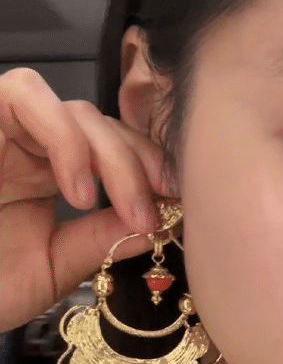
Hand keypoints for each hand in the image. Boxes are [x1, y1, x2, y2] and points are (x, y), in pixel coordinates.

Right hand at [0, 68, 172, 333]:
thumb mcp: (54, 268)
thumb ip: (101, 240)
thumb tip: (158, 222)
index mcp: (47, 176)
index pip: (111, 149)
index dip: (149, 167)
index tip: (179, 200)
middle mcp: (27, 147)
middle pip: (101, 125)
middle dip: (139, 163)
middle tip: (155, 209)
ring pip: (72, 108)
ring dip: (108, 152)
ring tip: (115, 206)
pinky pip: (23, 95)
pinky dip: (63, 138)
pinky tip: (76, 192)